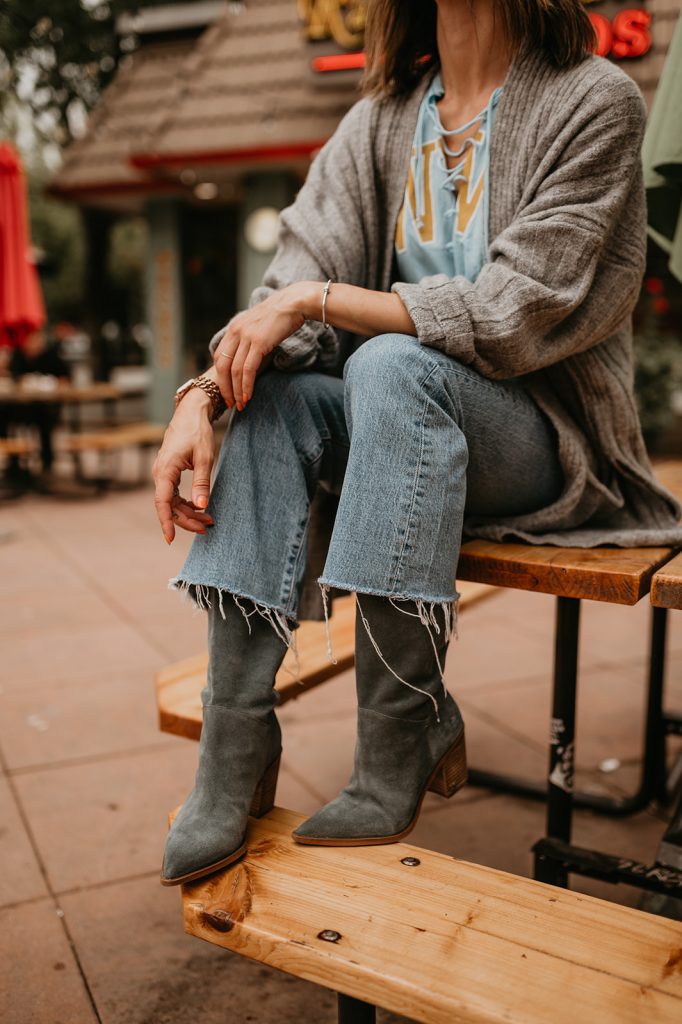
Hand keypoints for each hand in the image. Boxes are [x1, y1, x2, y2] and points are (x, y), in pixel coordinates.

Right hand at [152, 391, 215, 543]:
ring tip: (208, 520)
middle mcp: (160, 474)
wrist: (191, 413)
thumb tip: (202, 505)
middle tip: (207, 527)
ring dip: (189, 513)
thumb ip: (202, 482)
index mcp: (165, 471)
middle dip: (187, 520)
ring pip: (172, 502)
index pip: (163, 503)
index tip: (171, 539)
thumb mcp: (204, 457)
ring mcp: (163, 474)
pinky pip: (174, 494)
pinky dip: (186, 504)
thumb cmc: (197, 432)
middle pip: (169, 506)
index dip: (166, 522)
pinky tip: (200, 508)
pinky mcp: (169, 473)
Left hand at [213, 282, 316, 409]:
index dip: (220, 377)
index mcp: (233, 328)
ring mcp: (246, 336)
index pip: (218, 357)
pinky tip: (248, 395)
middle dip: (225, 388)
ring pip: (234, 370)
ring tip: (241, 404)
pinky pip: (248, 369)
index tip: (226, 391)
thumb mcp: (258, 326)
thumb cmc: (281, 316)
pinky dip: (246, 385)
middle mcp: (235, 332)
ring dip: (236, 391)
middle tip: (229, 404)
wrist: (294, 302)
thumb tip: (248, 360)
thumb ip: (249, 340)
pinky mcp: (259, 342)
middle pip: (222, 366)